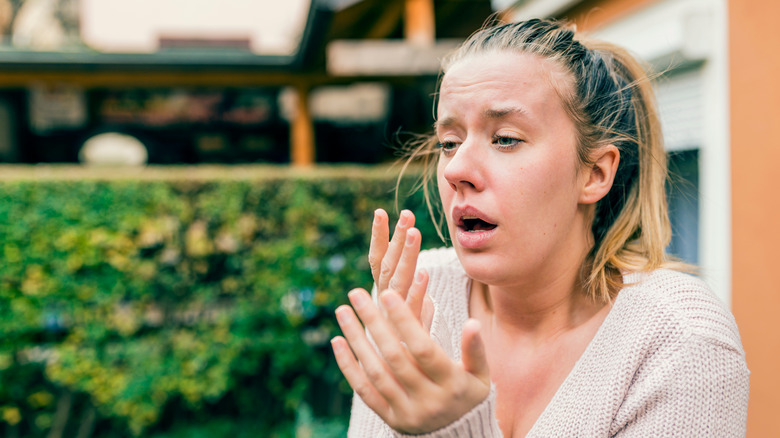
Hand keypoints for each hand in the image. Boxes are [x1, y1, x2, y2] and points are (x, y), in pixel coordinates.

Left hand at [331, 288, 490, 433]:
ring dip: (356, 340)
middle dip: (373, 322)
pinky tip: (337, 341)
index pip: (423, 348)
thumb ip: (475, 349)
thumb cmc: (467, 394)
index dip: (404, 321)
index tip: (387, 294)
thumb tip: (472, 323)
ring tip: (342, 311)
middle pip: (394, 357)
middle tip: (356, 293)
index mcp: (451, 384)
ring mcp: (406, 411)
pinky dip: (348, 366)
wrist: (457, 437)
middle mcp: (428, 400)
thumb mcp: (479, 375)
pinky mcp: (390, 419)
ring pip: (375, 372)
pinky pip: (364, 391)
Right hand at [368, 209, 432, 329]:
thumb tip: (423, 274)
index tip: (381, 212)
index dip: (380, 236)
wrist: (402, 377)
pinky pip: (413, 307)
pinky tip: (425, 274)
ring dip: (407, 255)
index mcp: (384, 292)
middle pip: (388, 264)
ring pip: (399, 280)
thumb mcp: (411, 313)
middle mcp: (385, 300)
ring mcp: (395, 313)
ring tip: (415, 232)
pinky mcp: (408, 330)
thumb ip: (414, 293)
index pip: (379, 259)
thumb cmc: (406, 341)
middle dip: (395, 238)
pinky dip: (418, 291)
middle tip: (405, 214)